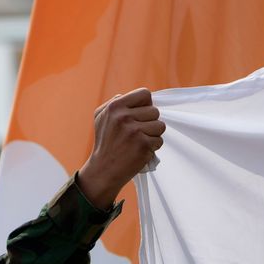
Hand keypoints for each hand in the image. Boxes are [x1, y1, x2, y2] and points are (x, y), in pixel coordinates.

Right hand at [77, 88, 165, 208]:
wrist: (103, 169)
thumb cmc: (106, 143)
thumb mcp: (102, 117)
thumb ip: (117, 103)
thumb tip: (138, 97)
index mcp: (115, 106)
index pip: (144, 94)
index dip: (146, 104)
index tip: (141, 114)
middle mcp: (124, 117)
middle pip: (155, 111)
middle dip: (150, 122)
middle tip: (138, 132)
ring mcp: (134, 131)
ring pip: (160, 126)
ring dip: (153, 135)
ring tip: (139, 141)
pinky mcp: (143, 145)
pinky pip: (159, 140)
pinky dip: (153, 147)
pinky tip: (140, 150)